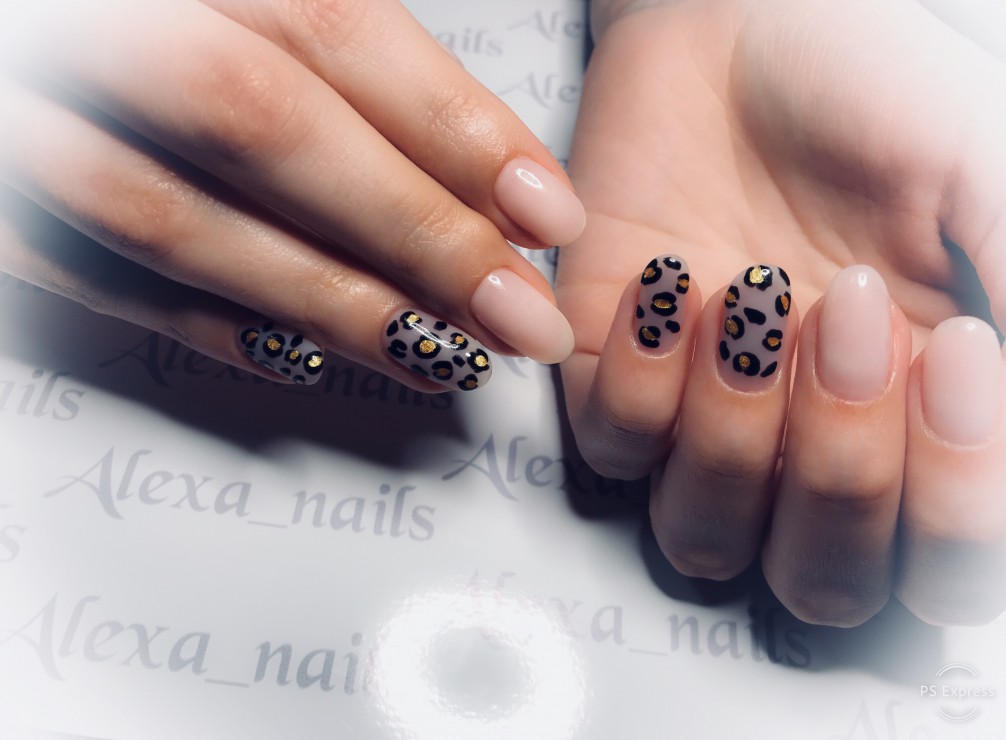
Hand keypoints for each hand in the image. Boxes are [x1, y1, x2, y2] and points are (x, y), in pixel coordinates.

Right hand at [0, 0, 584, 390]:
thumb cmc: (114, 11)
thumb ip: (311, 35)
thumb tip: (463, 157)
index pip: (332, 29)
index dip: (452, 127)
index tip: (544, 210)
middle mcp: (83, 25)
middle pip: (269, 129)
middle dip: (414, 235)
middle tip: (518, 315)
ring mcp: (16, 118)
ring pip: (180, 223)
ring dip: (331, 304)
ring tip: (440, 355)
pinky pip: (91, 280)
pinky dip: (208, 326)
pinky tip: (305, 357)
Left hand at [558, 0, 1005, 625]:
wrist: (742, 28)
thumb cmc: (871, 95)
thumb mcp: (984, 187)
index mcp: (919, 422)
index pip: (940, 567)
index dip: (953, 498)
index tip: (959, 348)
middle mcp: (809, 441)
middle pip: (819, 580)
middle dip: (841, 462)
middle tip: (851, 311)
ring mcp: (703, 418)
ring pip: (703, 537)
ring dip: (734, 432)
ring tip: (753, 294)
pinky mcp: (609, 374)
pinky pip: (612, 449)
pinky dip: (639, 381)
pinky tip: (671, 281)